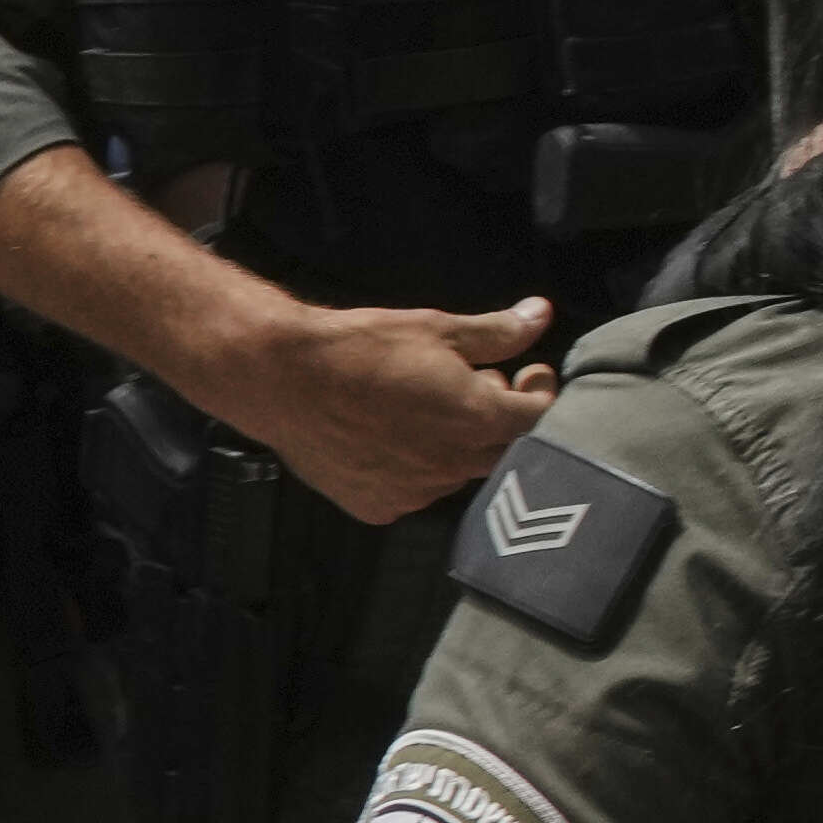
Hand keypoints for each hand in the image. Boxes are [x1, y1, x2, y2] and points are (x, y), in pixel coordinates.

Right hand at [198, 285, 558, 521]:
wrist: (281, 379)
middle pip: (505, 451)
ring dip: (458, 444)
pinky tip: (392, 438)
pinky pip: (415, 491)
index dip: (540, 391)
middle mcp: (453, 465)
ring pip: (458, 472)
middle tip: (478, 384)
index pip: (539, 418)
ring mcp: (415, 492)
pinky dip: (416, 468)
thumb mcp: (436, 328)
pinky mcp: (378, 506)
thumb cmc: (360, 347)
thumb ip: (498, 332)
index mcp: (477, 419)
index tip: (528, 371)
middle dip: (502, 417)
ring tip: (427, 410)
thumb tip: (541, 315)